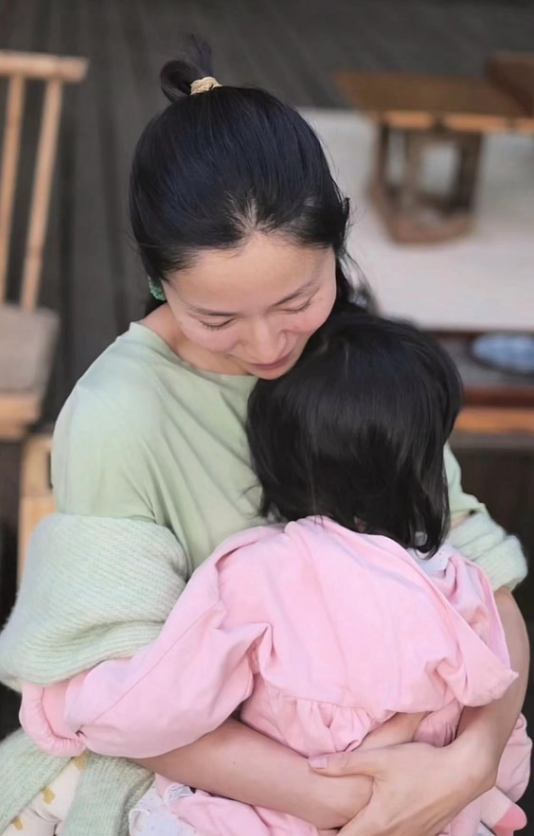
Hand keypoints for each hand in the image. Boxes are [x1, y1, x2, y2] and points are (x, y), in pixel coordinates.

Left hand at [310, 733, 493, 835]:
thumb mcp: (379, 758)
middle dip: (345, 834)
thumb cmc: (420, 764)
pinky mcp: (426, 832)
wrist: (463, 773)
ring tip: (356, 821)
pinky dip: (388, 832)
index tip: (317, 829)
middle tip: (330, 825)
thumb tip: (312, 765)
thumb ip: (344, 763)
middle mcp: (394, 835)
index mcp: (378, 821)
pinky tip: (387, 818)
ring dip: (368, 832)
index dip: (328, 835)